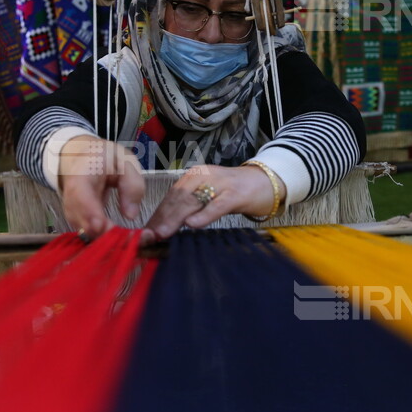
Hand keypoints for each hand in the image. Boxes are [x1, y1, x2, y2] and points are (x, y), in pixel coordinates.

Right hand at [57, 136, 145, 241]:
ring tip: (137, 240)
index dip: (90, 214)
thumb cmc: (102, 157)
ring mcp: (73, 213)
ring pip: (87, 234)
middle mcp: (71, 198)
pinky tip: (127, 240)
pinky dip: (108, 241)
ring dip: (111, 242)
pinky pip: (92, 236)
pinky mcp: (80, 223)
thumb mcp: (124, 161)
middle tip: (135, 239)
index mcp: (81, 175)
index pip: (80, 196)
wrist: (80, 158)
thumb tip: (131, 215)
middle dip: (108, 236)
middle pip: (83, 222)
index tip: (104, 227)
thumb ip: (131, 184)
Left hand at [143, 163, 284, 242]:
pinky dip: (204, 215)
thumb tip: (164, 228)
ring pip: (193, 200)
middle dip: (162, 218)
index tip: (146, 232)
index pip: (170, 196)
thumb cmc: (234, 192)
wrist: (266, 181)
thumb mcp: (208, 197)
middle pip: (178, 198)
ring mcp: (220, 184)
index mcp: (194, 176)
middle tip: (149, 236)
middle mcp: (203, 176)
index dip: (157, 214)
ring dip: (176, 218)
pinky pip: (217, 205)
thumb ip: (188, 208)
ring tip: (163, 232)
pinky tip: (192, 225)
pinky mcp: (236, 193)